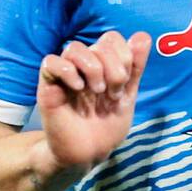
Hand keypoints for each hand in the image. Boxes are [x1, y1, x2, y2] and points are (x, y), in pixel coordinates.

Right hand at [36, 30, 150, 172]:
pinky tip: (77, 88)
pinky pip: (51, 62)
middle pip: (99, 44)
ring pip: (74, 48)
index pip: (112, 39)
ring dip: (93, 68)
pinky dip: (67, 71)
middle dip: (114, 68)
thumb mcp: (128, 97)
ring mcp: (65, 74)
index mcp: (103, 65)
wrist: (87, 154)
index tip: (124, 87)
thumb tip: (143, 36)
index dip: (125, 57)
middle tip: (112, 94)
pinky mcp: (48, 86)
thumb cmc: (106, 127)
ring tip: (96, 91)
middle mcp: (84, 66)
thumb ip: (135, 68)